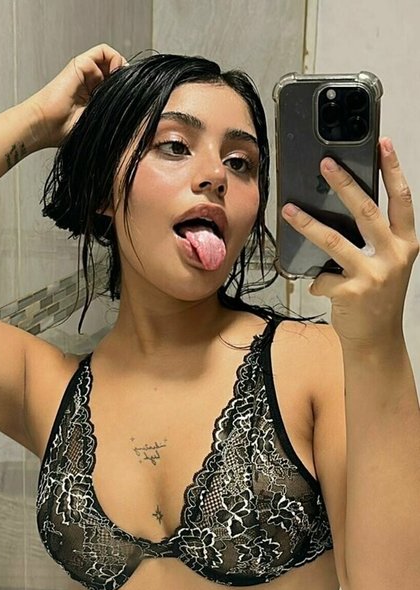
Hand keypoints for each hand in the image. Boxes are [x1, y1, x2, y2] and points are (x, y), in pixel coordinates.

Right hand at [23, 43, 127, 148]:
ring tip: (124, 84)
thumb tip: (137, 113)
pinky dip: (115, 58)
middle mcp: (89, 83)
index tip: (135, 100)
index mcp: (92, 98)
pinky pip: (103, 51)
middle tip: (132, 92)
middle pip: (115, 72)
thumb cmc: (65, 131)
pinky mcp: (80, 64)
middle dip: (127, 80)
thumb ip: (114, 114)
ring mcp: (84, 73)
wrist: (45, 125)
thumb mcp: (98, 124)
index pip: (115, 87)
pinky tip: (117, 74)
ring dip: (122, 68)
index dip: (128, 90)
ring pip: (111, 60)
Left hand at [281, 138, 418, 349]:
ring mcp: (374, 273)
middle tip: (326, 162)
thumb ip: (375, 240)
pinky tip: (321, 286)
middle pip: (367, 210)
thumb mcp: (387, 265)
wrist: (377, 340)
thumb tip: (342, 210)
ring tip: (289, 209)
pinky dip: (317, 280)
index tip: (383, 144)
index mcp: (406, 243)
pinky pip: (323, 276)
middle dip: (344, 183)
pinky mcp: (352, 291)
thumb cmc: (378, 299)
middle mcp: (394, 255)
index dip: (393, 169)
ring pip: (334, 239)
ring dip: (308, 223)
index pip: (402, 199)